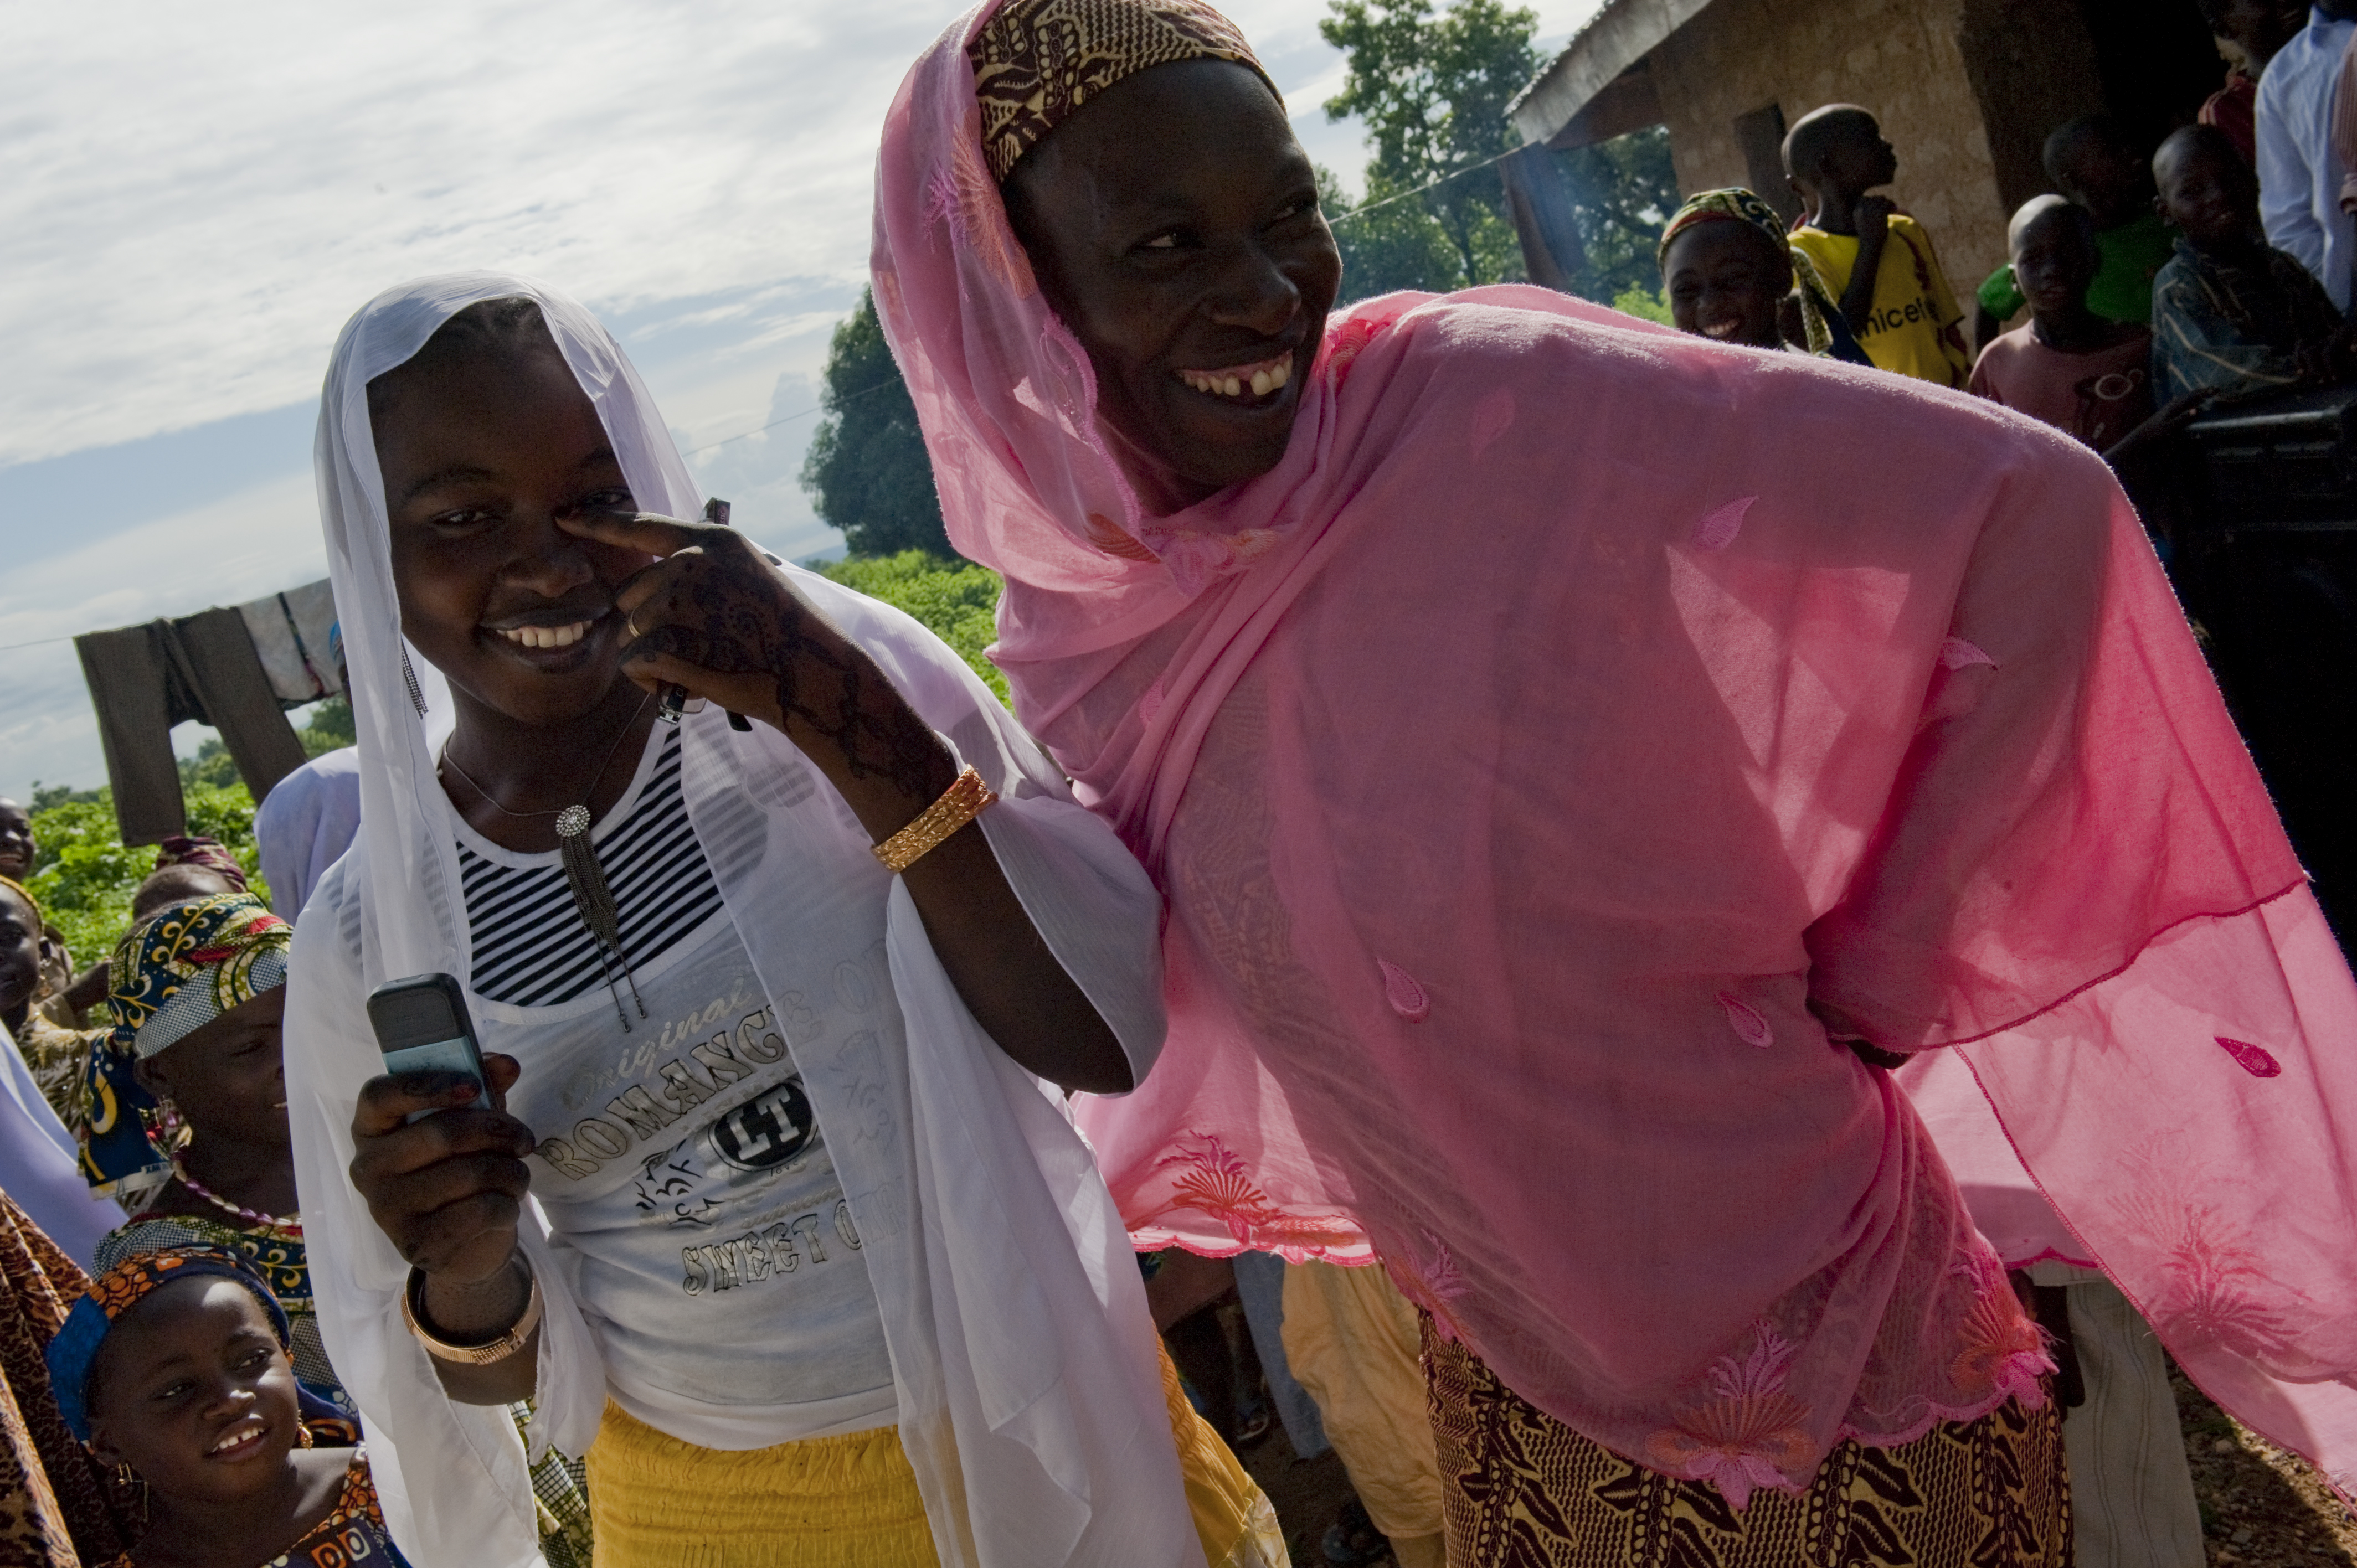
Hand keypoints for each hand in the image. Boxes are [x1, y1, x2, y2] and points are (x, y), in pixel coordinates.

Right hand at [348, 1054, 531, 1286]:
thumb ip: (484, 1086)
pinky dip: (508, 1204)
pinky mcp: (417, 1243)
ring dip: (511, 1171)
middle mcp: (368, 1167)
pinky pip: (480, 1210)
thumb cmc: (460, 1166)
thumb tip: (507, 1064)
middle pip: (441, 1133)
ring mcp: (388, 1209)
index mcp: (371, 1129)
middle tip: (523, 1138)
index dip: (429, 1085)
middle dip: (497, 1130)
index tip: (474, 1086)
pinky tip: (506, 1205)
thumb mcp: (470, 1120)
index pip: (380, 1095)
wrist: (463, 1242)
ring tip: (516, 1174)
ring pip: (470, 1172)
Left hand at [558, 510, 954, 814]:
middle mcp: (690, 561)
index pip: (641, 526)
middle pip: (631, 594)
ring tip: (700, 665)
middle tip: (697, 647)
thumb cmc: (788, 633)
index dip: (597, 523)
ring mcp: (679, 600)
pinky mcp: (670, 639)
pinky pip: (634, 662)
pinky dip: (653, 681)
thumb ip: (705, 568)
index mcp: (711, 540)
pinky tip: (687, 684)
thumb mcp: (752, 576)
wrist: (813, 674)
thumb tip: (655, 579)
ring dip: (653, 656)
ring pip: (630, 631)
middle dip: (651, 625)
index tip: (563, 517)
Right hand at [1855, 195, 1893, 246]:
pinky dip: (1892, 205)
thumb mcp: (1862, 221)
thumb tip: (1880, 198)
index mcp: (1856, 210)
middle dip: (1881, 202)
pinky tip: (1893, 210)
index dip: (1873, 203)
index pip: (1866, 199)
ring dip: (1887, 203)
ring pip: (1881, 198)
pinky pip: (1888, 203)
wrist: (1869, 246)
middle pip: (1874, 198)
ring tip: (1890, 210)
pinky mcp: (1879, 212)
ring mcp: (1870, 210)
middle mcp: (1861, 208)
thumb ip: (1867, 210)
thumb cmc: (1867, 236)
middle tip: (1886, 209)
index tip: (1878, 209)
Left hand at [2149, 386, 2218, 434]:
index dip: (2205, 392)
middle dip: (2204, 391)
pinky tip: (2191, 401)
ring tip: (2207, 393)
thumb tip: (2197, 410)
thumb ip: (2183, 419)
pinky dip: (2190, 399)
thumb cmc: (2157, 432)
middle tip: (2216, 389)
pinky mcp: (2168, 410)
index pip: (2193, 396)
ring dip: (2198, 394)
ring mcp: (2170, 406)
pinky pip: (2182, 401)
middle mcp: (2173, 403)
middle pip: (2191, 394)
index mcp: (2175, 406)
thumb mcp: (2171, 427)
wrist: (2143, 435)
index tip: (2216, 390)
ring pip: (2186, 397)